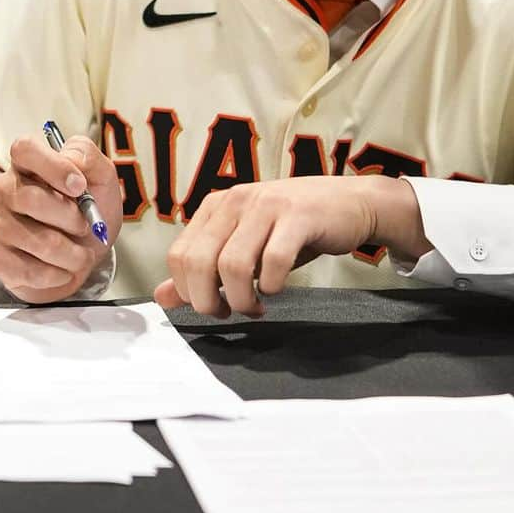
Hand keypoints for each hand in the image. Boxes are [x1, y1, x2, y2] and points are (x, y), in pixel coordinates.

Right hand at [0, 133, 121, 302]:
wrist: (85, 253)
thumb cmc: (89, 210)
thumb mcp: (101, 178)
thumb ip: (87, 157)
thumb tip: (71, 158)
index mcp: (28, 164)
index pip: (24, 149)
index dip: (54, 167)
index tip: (80, 187)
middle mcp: (5, 189)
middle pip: (31, 199)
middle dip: (71, 218)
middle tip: (86, 226)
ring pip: (37, 240)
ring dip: (71, 253)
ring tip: (81, 254)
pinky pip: (28, 269)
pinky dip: (58, 273)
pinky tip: (63, 269)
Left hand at [153, 174, 426, 317]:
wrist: (350, 203)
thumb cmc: (293, 229)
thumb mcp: (244, 245)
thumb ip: (204, 270)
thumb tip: (163, 297)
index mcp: (216, 206)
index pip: (179, 256)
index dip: (189, 292)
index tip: (214, 306)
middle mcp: (236, 200)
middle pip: (199, 262)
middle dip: (210, 301)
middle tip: (232, 313)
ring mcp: (267, 205)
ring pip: (232, 264)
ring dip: (242, 299)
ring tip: (257, 306)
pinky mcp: (299, 216)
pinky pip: (274, 260)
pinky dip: (272, 285)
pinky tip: (278, 289)